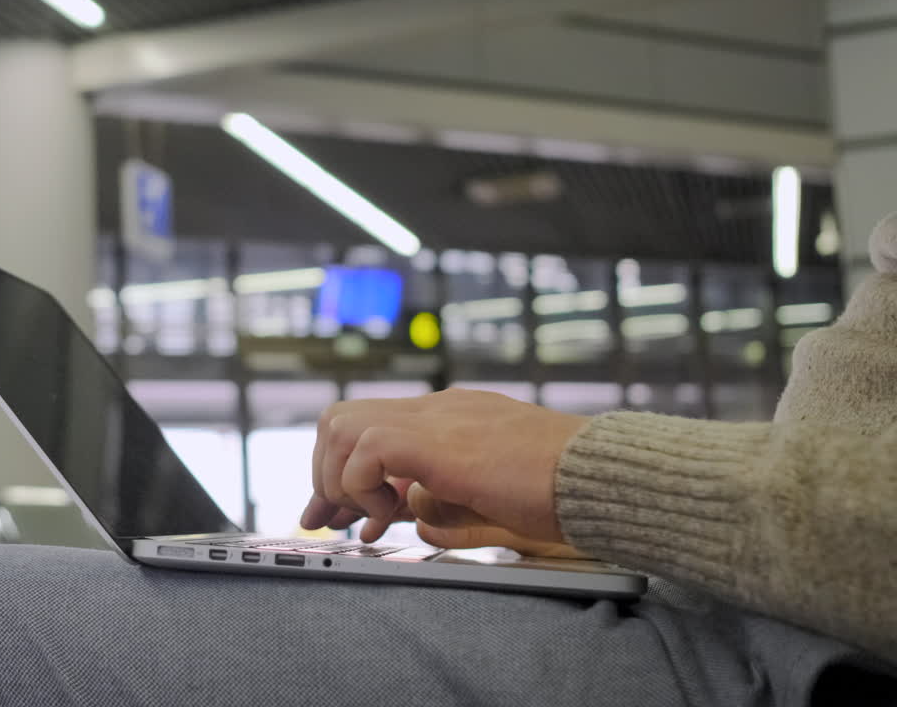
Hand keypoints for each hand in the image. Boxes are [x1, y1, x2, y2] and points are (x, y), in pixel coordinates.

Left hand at [299, 389, 589, 549]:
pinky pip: (366, 449)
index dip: (339, 473)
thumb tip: (410, 515)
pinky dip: (362, 486)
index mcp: (450, 418)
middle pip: (341, 418)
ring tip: (368, 517)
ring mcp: (437, 418)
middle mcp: (437, 409)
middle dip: (326, 472)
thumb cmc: (561, 493)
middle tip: (338, 519)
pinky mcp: (438, 440)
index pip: (370, 431)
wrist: (600, 478)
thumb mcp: (487, 498)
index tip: (330, 514)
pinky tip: (389, 515)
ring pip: (341, 423)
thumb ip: (445, 501)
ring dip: (339, 477)